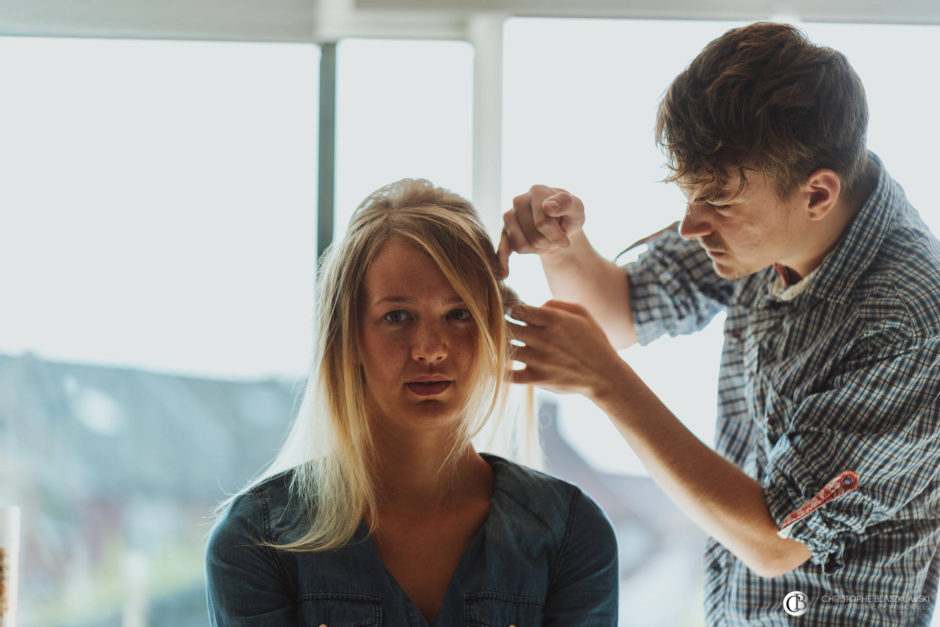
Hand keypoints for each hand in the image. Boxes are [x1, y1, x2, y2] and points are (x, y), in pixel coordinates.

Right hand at [496, 186, 585, 277]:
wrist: (559, 223)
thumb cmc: (568, 216)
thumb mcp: (577, 209)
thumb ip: (567, 204)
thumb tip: (547, 206)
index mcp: (537, 191)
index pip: (542, 223)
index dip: (557, 237)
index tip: (567, 241)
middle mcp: (519, 200)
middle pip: (533, 237)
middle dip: (549, 244)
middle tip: (557, 240)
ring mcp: (509, 217)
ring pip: (521, 246)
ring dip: (538, 250)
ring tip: (546, 242)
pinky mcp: (505, 232)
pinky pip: (502, 249)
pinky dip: (502, 262)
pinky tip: (504, 274)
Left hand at [509, 300, 625, 397]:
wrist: (605, 375)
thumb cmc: (593, 341)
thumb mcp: (582, 314)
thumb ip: (555, 304)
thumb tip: (533, 306)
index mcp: (554, 320)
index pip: (518, 309)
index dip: (511, 309)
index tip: (514, 313)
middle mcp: (545, 339)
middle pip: (507, 328)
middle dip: (503, 326)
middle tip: (504, 328)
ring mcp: (540, 360)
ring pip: (506, 349)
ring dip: (502, 346)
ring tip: (505, 344)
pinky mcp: (538, 379)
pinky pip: (509, 376)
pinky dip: (500, 370)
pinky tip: (501, 365)